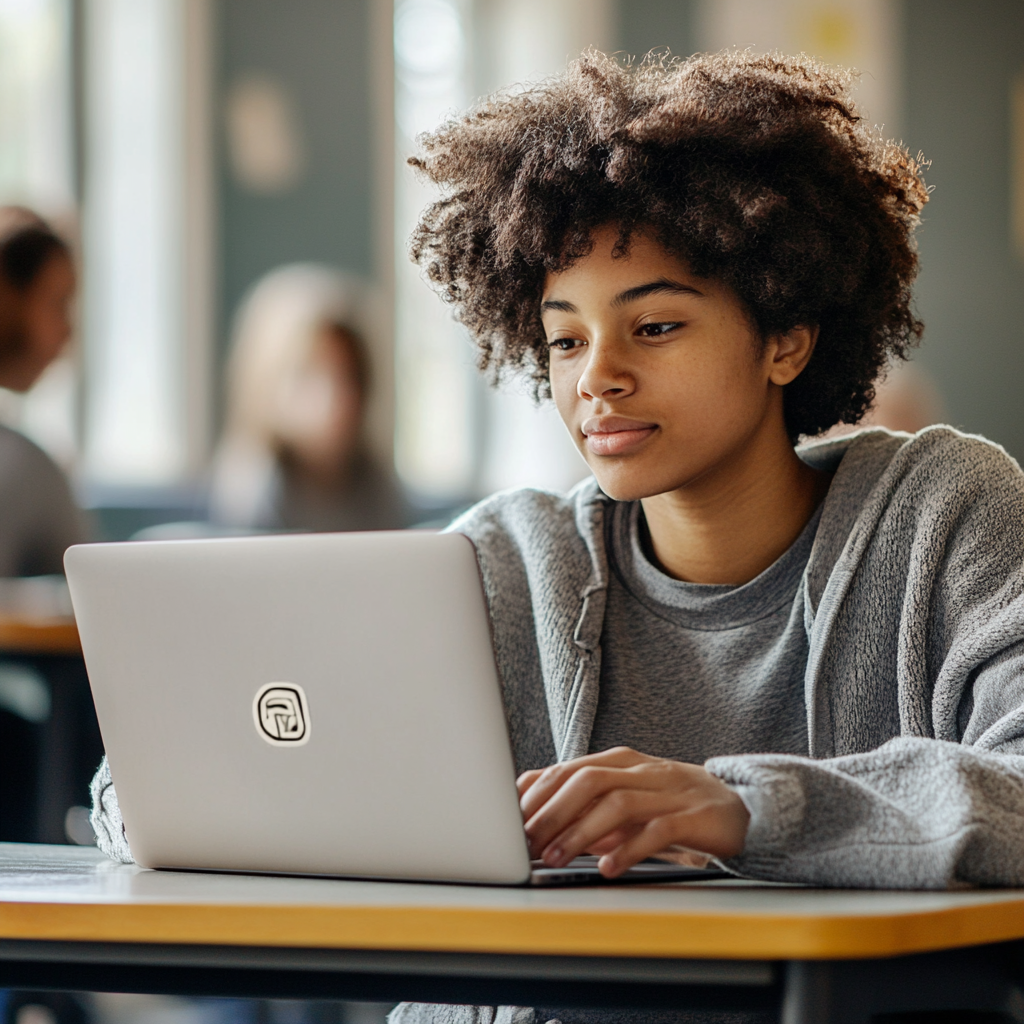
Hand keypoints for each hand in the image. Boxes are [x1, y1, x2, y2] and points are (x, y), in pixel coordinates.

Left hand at [517, 746, 749, 878]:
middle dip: (551, 812)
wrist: (741, 808)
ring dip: (581, 833)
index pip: (568, 770)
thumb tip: (530, 810)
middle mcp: (641, 771)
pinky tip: (609, 868)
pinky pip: (657, 831)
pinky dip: (629, 850)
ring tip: (556, 859)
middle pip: (587, 781)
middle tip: (526, 842)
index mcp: (620, 761)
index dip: (536, 795)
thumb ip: (584, 802)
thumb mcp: (625, 798)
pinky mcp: (693, 817)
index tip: (509, 821)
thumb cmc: (673, 805)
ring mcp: (668, 792)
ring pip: (617, 803)